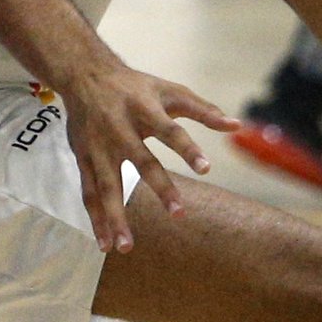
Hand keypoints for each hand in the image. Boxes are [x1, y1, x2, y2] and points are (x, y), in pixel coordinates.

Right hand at [52, 53, 244, 252]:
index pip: (170, 130)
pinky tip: (105, 243)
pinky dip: (96, 218)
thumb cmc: (135, 86)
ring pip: (107, 185)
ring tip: (127, 247)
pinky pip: (89, 192)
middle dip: (159, 187)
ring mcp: (98, 147)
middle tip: (179, 213)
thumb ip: (203, 110)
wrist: (84, 74)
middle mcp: (119, 129)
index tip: (206, 168)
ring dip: (115, 216)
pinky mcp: (83, 158)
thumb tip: (237, 126)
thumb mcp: (169, 91)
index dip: (187, 148)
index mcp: (144, 108)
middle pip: (140, 161)